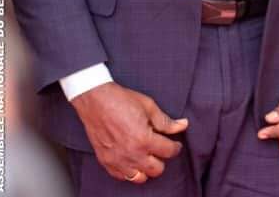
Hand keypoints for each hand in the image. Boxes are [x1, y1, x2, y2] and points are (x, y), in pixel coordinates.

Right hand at [70, 82, 187, 183]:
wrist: (96, 101)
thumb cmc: (121, 101)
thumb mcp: (149, 107)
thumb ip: (166, 121)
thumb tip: (182, 125)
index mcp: (144, 139)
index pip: (168, 151)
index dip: (176, 147)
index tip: (175, 144)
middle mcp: (131, 154)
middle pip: (156, 170)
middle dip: (162, 160)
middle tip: (161, 150)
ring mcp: (117, 160)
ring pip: (139, 178)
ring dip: (146, 169)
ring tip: (147, 157)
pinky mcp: (105, 161)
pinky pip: (121, 177)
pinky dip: (129, 171)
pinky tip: (133, 161)